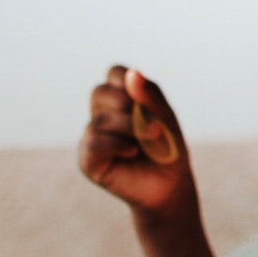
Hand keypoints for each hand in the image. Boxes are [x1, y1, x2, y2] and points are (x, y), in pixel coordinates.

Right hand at [80, 65, 195, 215]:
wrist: (169, 184)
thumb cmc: (168, 147)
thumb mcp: (164, 117)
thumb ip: (149, 95)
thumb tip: (132, 73)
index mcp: (121, 98)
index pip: (114, 73)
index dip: (127, 81)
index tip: (145, 98)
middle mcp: (102, 114)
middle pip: (100, 92)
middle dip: (128, 105)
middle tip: (151, 124)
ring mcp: (92, 136)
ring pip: (100, 118)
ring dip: (130, 127)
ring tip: (150, 139)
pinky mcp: (87, 158)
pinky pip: (93, 143)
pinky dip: (118, 145)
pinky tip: (133, 152)